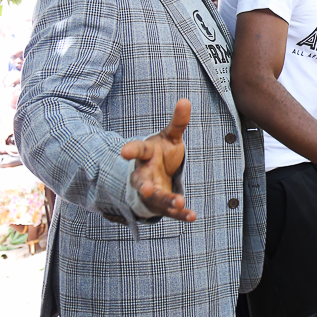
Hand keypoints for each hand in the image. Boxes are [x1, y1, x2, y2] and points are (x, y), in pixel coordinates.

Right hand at [120, 99, 195, 221]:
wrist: (155, 175)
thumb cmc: (161, 153)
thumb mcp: (169, 136)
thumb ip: (178, 122)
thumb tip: (185, 100)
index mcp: (145, 154)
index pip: (137, 150)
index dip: (131, 150)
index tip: (123, 151)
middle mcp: (144, 174)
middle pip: (141, 180)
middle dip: (143, 185)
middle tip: (147, 189)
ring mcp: (152, 191)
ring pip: (156, 198)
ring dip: (166, 201)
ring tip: (178, 202)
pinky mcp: (161, 205)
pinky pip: (170, 211)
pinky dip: (181, 214)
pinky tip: (192, 216)